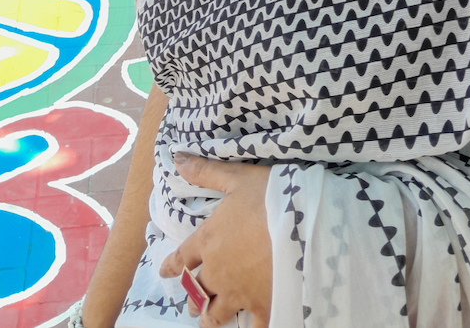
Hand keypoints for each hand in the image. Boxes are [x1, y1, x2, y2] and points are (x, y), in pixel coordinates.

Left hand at [161, 155, 271, 326]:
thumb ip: (206, 172)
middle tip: (193, 302)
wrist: (304, 224)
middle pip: (196, 291)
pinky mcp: (262, 306)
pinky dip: (250, 326)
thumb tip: (177, 158)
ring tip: (209, 320)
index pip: (181, 256)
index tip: (165, 271)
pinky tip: (252, 324)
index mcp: (209, 240)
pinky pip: (252, 326)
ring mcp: (239, 293)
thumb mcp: (238, 177)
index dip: (171, 265)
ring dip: (210, 317)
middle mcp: (217, 271)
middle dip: (193, 296)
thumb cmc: (270, 197)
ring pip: (215, 314)